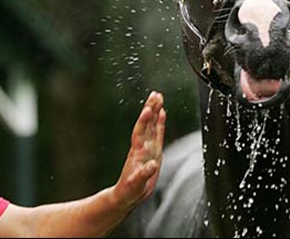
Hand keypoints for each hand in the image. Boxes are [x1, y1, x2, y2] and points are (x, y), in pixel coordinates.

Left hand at [112, 91, 165, 211]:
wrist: (128, 194)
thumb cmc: (130, 190)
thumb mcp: (136, 185)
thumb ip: (143, 175)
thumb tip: (151, 165)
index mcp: (138, 153)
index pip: (140, 133)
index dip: (144, 121)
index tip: (148, 109)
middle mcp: (142, 147)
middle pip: (146, 124)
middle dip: (151, 109)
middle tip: (155, 94)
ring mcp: (147, 147)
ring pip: (151, 125)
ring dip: (155, 111)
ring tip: (158, 97)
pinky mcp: (152, 151)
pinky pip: (156, 133)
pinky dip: (159, 122)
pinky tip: (162, 113)